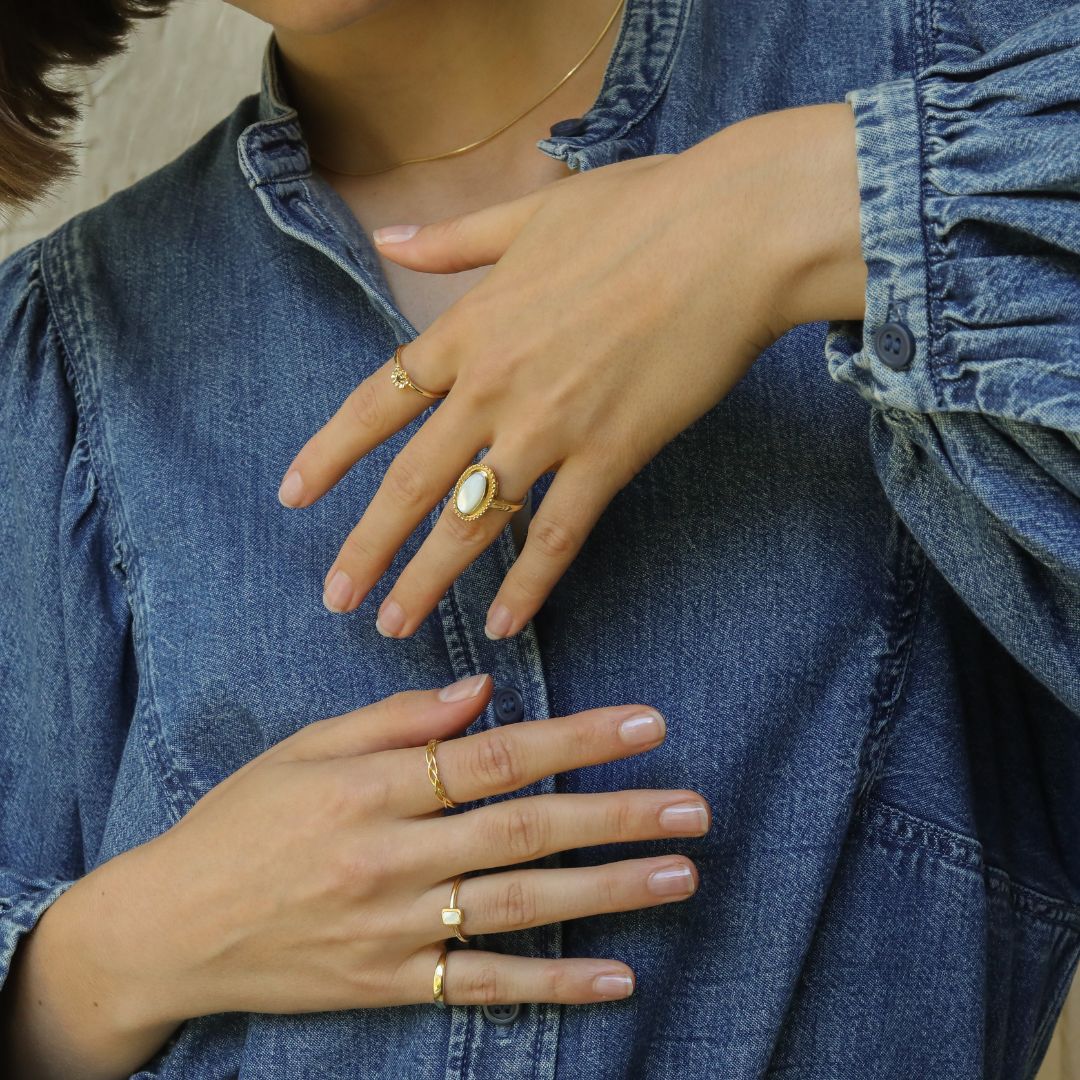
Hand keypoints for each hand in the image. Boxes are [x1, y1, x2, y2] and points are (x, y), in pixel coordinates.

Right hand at [84, 675, 707, 1028]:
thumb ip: (394, 719)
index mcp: (370, 786)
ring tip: (679, 876)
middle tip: (693, 808)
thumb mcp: (303, 749)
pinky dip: (551, 985)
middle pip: (525, 830)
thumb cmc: (239, 822)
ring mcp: (393, 927)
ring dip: (606, 892)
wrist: (168, 929)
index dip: (579, 738)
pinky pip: (481, 985)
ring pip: (519, 907)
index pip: (497, 755)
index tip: (649, 724)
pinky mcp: (389, 984)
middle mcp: (390, 857)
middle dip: (616, 815)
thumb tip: (482, 690)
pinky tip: (617, 978)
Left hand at [278, 103, 865, 638]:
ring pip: (471, 520)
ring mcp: (550, 427)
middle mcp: (494, 386)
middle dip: (367, 545)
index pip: (377, 402)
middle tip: (335, 597)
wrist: (731, 236)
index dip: (330, 453)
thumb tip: (390, 237)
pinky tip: (503, 622)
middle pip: (411, 481)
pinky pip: (557, 534)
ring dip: (427, 579)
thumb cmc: (639, 211)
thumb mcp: (531, 213)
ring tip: (393, 624)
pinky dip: (528, 583)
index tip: (294, 497)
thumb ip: (453, 241)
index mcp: (470, 328)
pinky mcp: (611, 455)